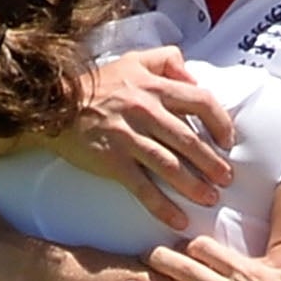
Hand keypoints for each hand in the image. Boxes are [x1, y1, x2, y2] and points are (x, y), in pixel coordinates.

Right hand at [61, 49, 233, 231]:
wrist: (54, 104)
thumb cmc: (99, 83)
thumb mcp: (134, 59)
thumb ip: (167, 60)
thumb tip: (194, 76)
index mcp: (154, 87)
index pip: (201, 101)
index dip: (220, 122)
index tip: (227, 141)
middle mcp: (145, 111)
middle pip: (189, 140)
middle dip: (212, 163)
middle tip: (226, 180)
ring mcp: (128, 138)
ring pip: (170, 166)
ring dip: (194, 186)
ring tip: (210, 199)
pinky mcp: (112, 161)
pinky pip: (142, 188)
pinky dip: (162, 206)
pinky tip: (178, 220)